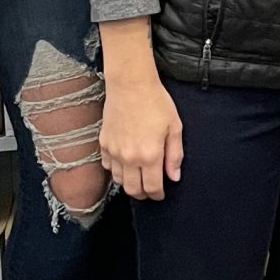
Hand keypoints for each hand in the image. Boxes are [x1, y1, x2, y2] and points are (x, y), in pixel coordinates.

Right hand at [100, 65, 184, 199]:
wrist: (130, 84)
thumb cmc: (156, 102)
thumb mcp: (175, 127)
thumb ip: (175, 155)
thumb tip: (174, 177)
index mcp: (150, 155)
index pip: (152, 188)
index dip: (158, 195)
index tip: (161, 194)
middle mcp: (129, 157)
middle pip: (133, 190)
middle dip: (143, 195)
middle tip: (150, 190)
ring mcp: (114, 151)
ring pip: (119, 181)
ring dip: (129, 183)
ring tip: (139, 177)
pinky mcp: (104, 143)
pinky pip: (108, 166)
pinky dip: (116, 170)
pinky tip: (125, 164)